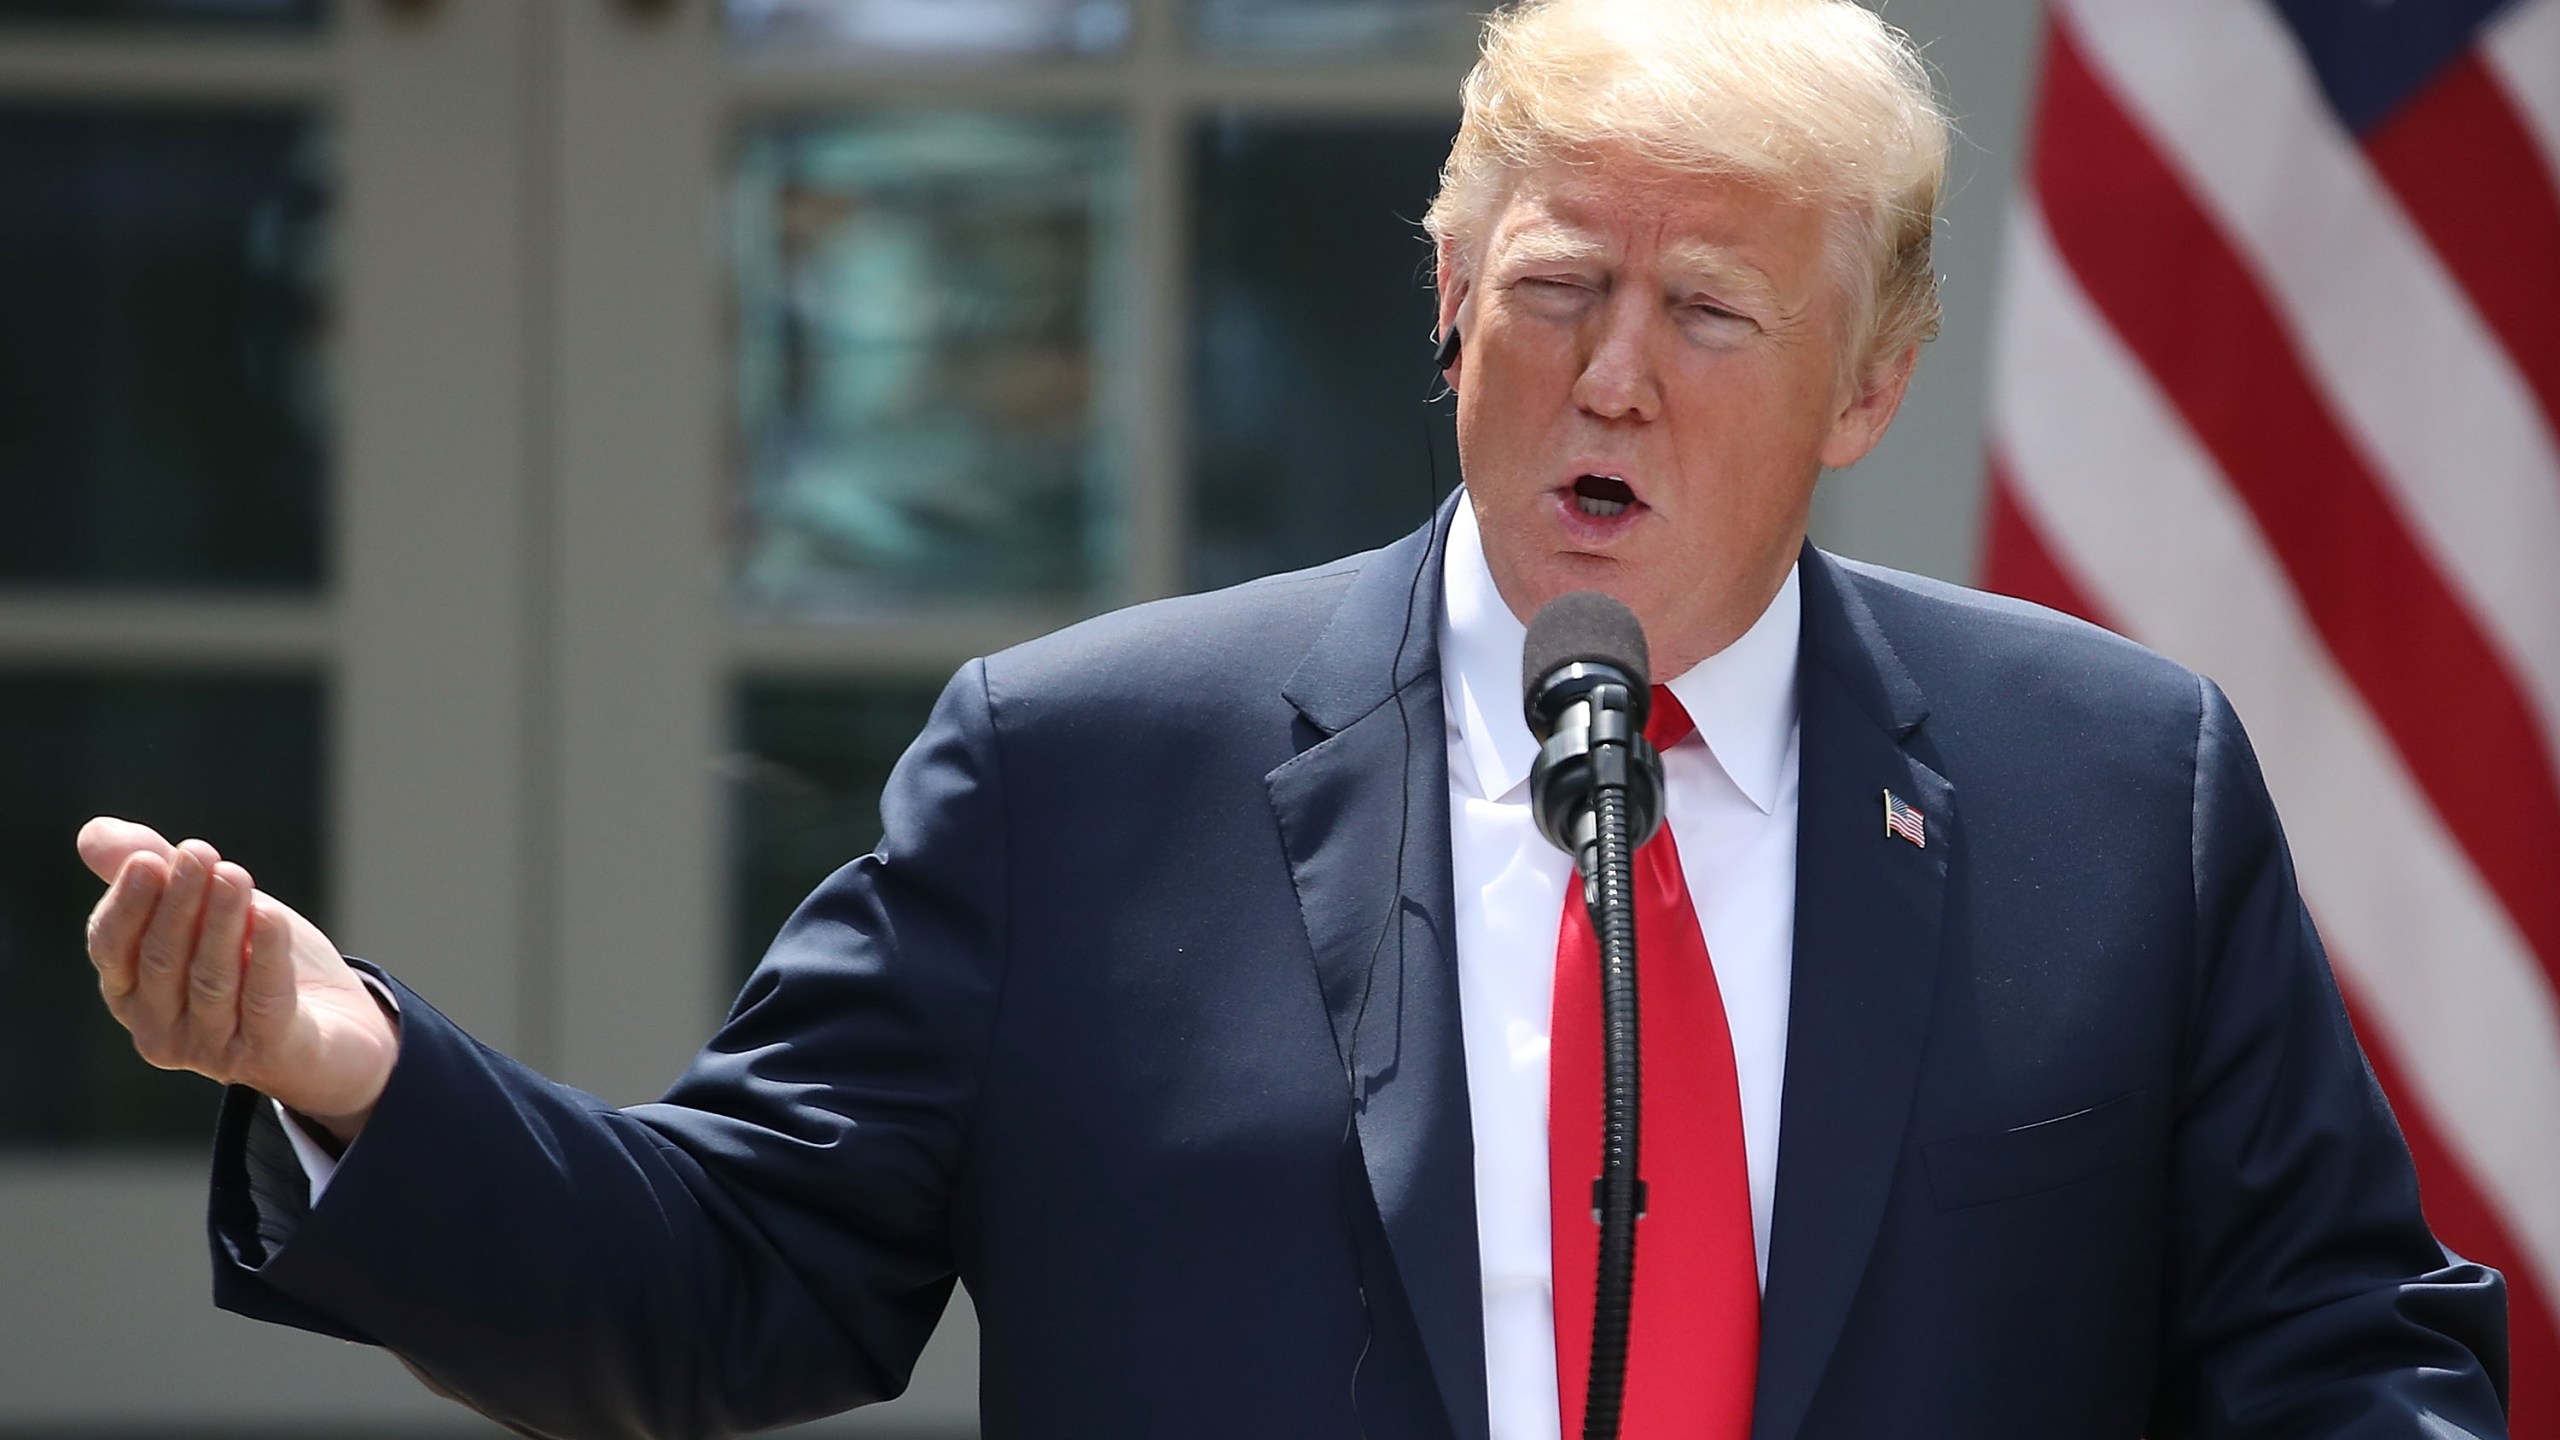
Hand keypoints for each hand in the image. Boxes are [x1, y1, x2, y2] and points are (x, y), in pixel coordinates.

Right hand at [78, 817, 398, 1144]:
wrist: (339, 1029)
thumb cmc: (257, 964)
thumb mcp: (207, 911)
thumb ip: (154, 875)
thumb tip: (94, 834)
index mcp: (131, 993)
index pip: (112, 948)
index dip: (129, 903)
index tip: (150, 858)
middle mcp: (159, 1028)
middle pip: (162, 960)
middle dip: (180, 902)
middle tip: (200, 852)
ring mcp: (211, 1050)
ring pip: (211, 979)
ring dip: (222, 922)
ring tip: (234, 873)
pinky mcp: (267, 1055)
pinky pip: (263, 1001)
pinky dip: (266, 955)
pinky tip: (269, 915)